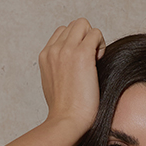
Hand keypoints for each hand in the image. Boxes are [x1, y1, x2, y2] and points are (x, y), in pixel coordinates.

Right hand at [38, 18, 104, 135]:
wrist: (66, 121)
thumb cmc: (64, 110)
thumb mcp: (53, 84)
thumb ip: (58, 68)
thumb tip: (72, 64)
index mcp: (45, 56)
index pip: (62, 33)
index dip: (75, 43)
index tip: (81, 62)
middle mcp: (53, 50)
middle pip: (74, 25)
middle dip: (85, 37)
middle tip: (91, 59)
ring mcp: (66, 50)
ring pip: (84, 24)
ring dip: (93, 38)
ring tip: (95, 59)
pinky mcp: (81, 55)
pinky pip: (96, 33)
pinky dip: (100, 44)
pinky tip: (99, 61)